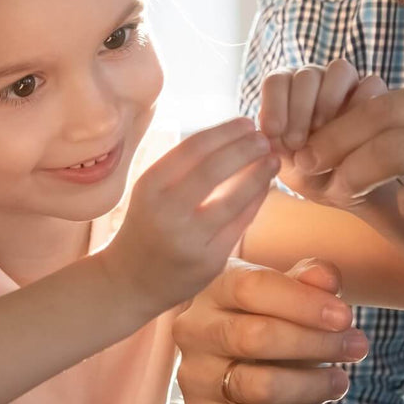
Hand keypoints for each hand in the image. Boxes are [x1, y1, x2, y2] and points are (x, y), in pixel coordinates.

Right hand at [108, 118, 278, 305]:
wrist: (129, 281)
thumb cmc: (148, 225)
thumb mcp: (154, 191)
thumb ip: (185, 167)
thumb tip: (234, 136)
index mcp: (150, 186)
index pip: (193, 147)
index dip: (226, 132)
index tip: (247, 122)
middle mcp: (166, 211)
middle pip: (214, 169)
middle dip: (246, 149)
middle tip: (266, 139)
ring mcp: (188, 239)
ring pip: (233, 199)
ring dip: (259, 175)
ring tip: (273, 160)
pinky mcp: (208, 261)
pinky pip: (240, 224)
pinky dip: (256, 201)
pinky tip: (265, 187)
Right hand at [173, 257, 369, 403]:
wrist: (228, 361)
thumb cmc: (264, 316)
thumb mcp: (286, 290)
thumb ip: (309, 279)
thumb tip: (328, 280)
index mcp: (212, 288)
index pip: (251, 288)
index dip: (303, 303)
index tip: (344, 316)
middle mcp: (194, 330)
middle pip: (256, 337)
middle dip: (316, 344)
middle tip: (357, 346)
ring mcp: (192, 378)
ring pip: (261, 387)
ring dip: (312, 385)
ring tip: (340, 380)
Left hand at [258, 59, 387, 207]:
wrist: (347, 186)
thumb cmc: (309, 172)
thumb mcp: (287, 166)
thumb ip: (275, 148)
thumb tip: (269, 135)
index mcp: (289, 90)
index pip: (278, 81)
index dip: (273, 104)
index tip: (272, 133)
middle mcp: (318, 81)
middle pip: (307, 75)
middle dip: (299, 109)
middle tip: (296, 143)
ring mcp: (348, 84)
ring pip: (340, 70)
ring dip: (329, 101)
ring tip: (323, 133)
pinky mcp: (375, 94)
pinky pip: (372, 85)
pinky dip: (361, 104)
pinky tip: (353, 133)